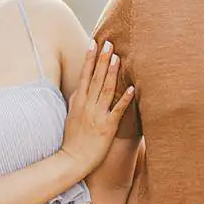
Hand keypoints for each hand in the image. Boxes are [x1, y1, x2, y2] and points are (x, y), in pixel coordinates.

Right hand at [61, 41, 134, 176]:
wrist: (72, 160)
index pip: (84, 75)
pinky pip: (118, 110)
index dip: (89, 58)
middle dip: (102, 59)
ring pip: (106, 90)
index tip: (93, 43)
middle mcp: (87, 106)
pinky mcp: (107, 127)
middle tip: (109, 42)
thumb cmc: (73, 139)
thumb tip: (79, 88)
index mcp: (78, 102)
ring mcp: (97, 115)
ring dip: (112, 73)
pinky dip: (125, 99)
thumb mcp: (71, 116)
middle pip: (96, 78)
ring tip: (118, 57)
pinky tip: (132, 88)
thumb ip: (76, 101)